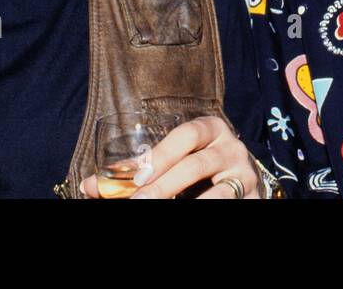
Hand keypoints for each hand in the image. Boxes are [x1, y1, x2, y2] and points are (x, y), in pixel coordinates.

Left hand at [79, 116, 259, 198]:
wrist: (242, 186)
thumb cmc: (198, 172)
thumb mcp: (172, 164)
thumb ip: (135, 173)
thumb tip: (89, 185)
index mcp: (211, 129)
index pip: (186, 134)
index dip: (160, 156)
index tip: (134, 178)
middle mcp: (232, 147)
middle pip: (196, 165)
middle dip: (163, 186)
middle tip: (138, 201)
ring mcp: (245, 174)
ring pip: (215, 192)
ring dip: (183, 203)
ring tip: (155, 209)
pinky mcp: (253, 198)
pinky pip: (227, 205)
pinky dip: (203, 209)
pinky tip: (185, 213)